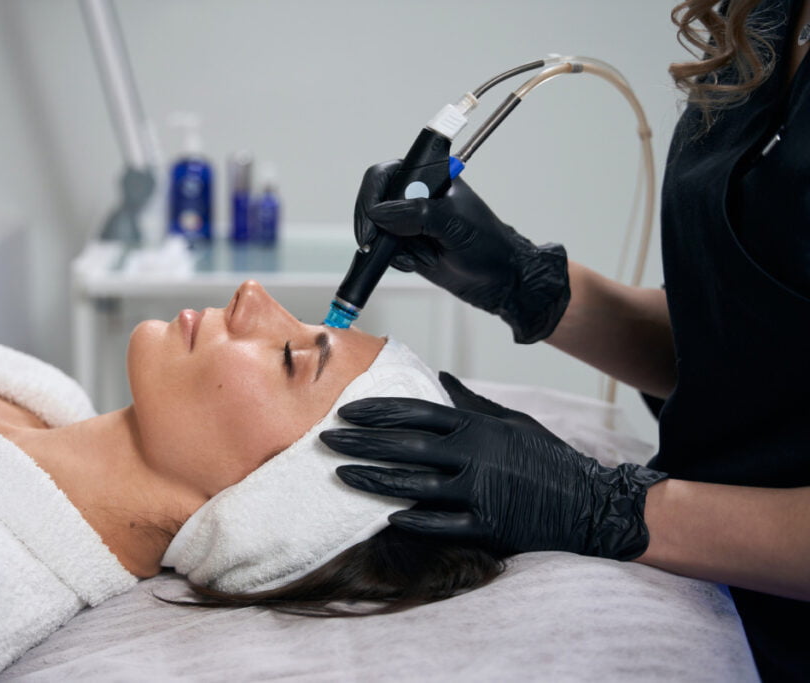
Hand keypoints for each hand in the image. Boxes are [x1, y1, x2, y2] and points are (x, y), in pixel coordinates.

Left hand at [321, 372, 666, 559]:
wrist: (591, 503)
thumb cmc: (546, 458)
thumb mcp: (512, 420)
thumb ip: (471, 402)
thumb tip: (439, 377)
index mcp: (477, 426)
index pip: (417, 412)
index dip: (378, 410)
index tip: (346, 410)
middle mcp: (474, 455)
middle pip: (406, 445)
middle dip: (361, 442)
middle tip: (327, 439)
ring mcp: (481, 491)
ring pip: (415, 485)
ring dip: (374, 480)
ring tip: (341, 474)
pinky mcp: (490, 526)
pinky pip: (444, 524)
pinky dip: (415, 521)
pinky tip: (386, 516)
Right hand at [354, 161, 570, 343]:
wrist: (498, 280)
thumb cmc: (487, 244)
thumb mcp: (453, 224)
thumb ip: (416, 214)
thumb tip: (379, 212)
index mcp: (430, 176)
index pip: (386, 174)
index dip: (373, 195)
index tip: (372, 220)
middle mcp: (416, 195)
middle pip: (374, 200)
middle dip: (375, 225)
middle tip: (375, 244)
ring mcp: (409, 221)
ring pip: (376, 228)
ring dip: (390, 246)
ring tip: (419, 256)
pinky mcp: (407, 244)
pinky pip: (384, 249)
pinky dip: (394, 259)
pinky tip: (417, 263)